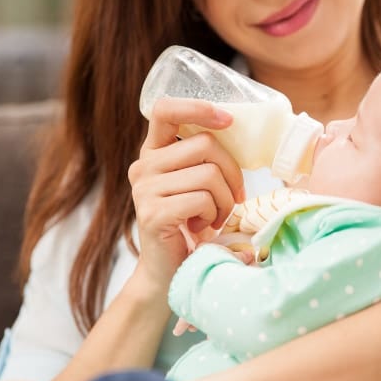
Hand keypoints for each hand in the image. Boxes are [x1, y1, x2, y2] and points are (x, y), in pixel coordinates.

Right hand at [128, 97, 245, 290]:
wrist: (167, 272)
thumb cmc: (190, 226)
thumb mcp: (195, 184)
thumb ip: (204, 159)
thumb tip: (237, 131)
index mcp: (153, 152)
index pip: (165, 110)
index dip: (198, 107)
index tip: (227, 120)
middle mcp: (143, 167)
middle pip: (204, 144)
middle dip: (232, 172)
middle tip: (234, 198)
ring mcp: (145, 190)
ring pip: (208, 174)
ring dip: (226, 200)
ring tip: (216, 218)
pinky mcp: (153, 214)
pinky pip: (202, 200)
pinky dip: (214, 216)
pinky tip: (203, 228)